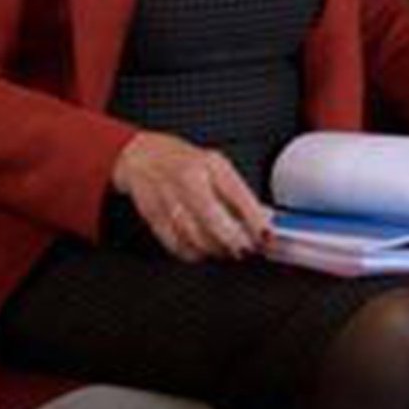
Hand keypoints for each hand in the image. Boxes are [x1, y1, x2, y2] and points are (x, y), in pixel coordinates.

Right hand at [109, 131, 268, 262]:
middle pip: (215, 221)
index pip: (239, 196)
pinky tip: (202, 249)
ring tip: (226, 249)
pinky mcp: (153, 216)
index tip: (266, 236)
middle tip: (246, 248)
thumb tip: (261, 218)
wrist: (142, 156)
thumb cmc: (184, 161)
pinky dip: (193, 253)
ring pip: (196, 237)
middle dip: (235, 241)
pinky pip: (176, 244)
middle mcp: (189, 181)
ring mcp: (168, 199)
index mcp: (211, 165)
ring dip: (216, 250)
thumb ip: (238, 193)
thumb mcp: (217, 166)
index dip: (255, 221)